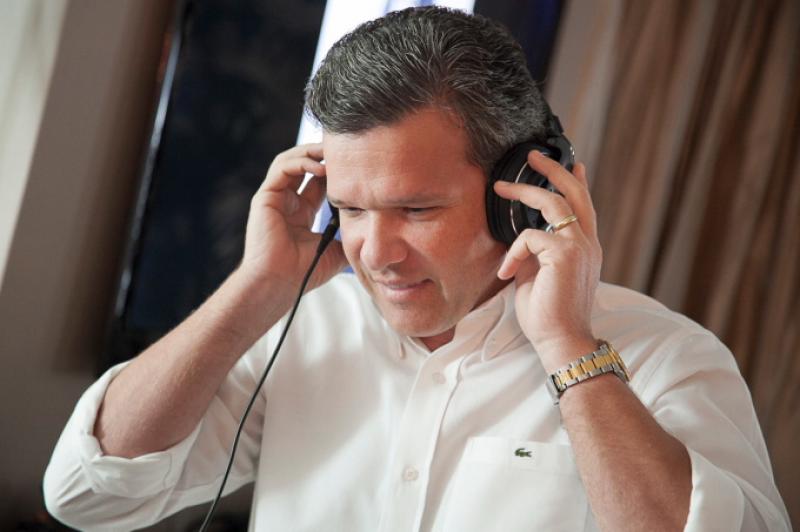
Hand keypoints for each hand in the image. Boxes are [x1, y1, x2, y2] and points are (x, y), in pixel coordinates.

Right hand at [238, 143, 346, 293]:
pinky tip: (321, 168)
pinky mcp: (265, 196)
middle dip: (325, 155)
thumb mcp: (336, 251)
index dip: (338, 171)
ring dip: (313, 153)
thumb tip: (371, 229)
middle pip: (306, 165)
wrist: (279, 284)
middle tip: (347, 150)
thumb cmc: (303, 273)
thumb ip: (349, 237)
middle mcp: (287, 202)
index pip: (320, 181)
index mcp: (302, 213)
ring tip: (333, 152)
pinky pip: (282, 167)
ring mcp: (275, 198)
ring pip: (291, 160)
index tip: (358, 166)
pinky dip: (301, 162)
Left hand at [493, 151, 601, 370]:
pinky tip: (506, 272)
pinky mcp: (566, 254)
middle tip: (533, 155)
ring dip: (524, 192)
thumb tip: (523, 239)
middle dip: (553, 170)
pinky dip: (513, 252)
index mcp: (585, 249)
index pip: (584, 207)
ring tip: (501, 187)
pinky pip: (530, 237)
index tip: (574, 165)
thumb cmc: (548, 315)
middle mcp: (587, 243)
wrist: (561, 340)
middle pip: (574, 194)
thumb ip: (537, 254)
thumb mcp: (540, 276)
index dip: (578, 183)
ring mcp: (580, 246)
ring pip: (553, 203)